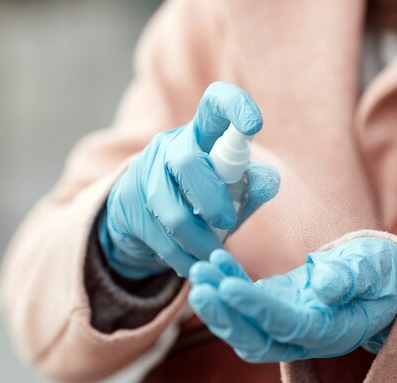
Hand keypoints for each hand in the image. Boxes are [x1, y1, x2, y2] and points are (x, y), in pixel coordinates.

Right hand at [99, 82, 279, 278]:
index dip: (234, 107)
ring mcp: (144, 173)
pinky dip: (183, 258)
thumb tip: (268, 179)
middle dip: (213, 200)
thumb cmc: (200, 201)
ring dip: (199, 241)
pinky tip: (194, 264)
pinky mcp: (127, 204)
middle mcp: (169, 146)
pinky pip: (160, 238)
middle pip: (188, 163)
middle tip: (228, 224)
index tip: (254, 124)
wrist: (142, 219)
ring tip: (214, 255)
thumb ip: (252, 187)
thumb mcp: (232, 193)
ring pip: (173, 211)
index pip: (214, 104)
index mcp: (201, 134)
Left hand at [188, 237, 396, 361]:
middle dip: (225, 316)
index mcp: (333, 331)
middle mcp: (305, 337)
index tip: (227, 286)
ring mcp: (287, 324)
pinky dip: (228, 282)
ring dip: (218, 303)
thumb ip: (353, 277)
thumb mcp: (374, 268)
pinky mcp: (276, 306)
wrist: (377, 277)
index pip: (288, 326)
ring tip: (198, 272)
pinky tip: (215, 260)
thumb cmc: (380, 272)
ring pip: (245, 327)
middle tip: (199, 287)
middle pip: (257, 339)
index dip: (256, 309)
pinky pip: (247, 301)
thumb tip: (324, 287)